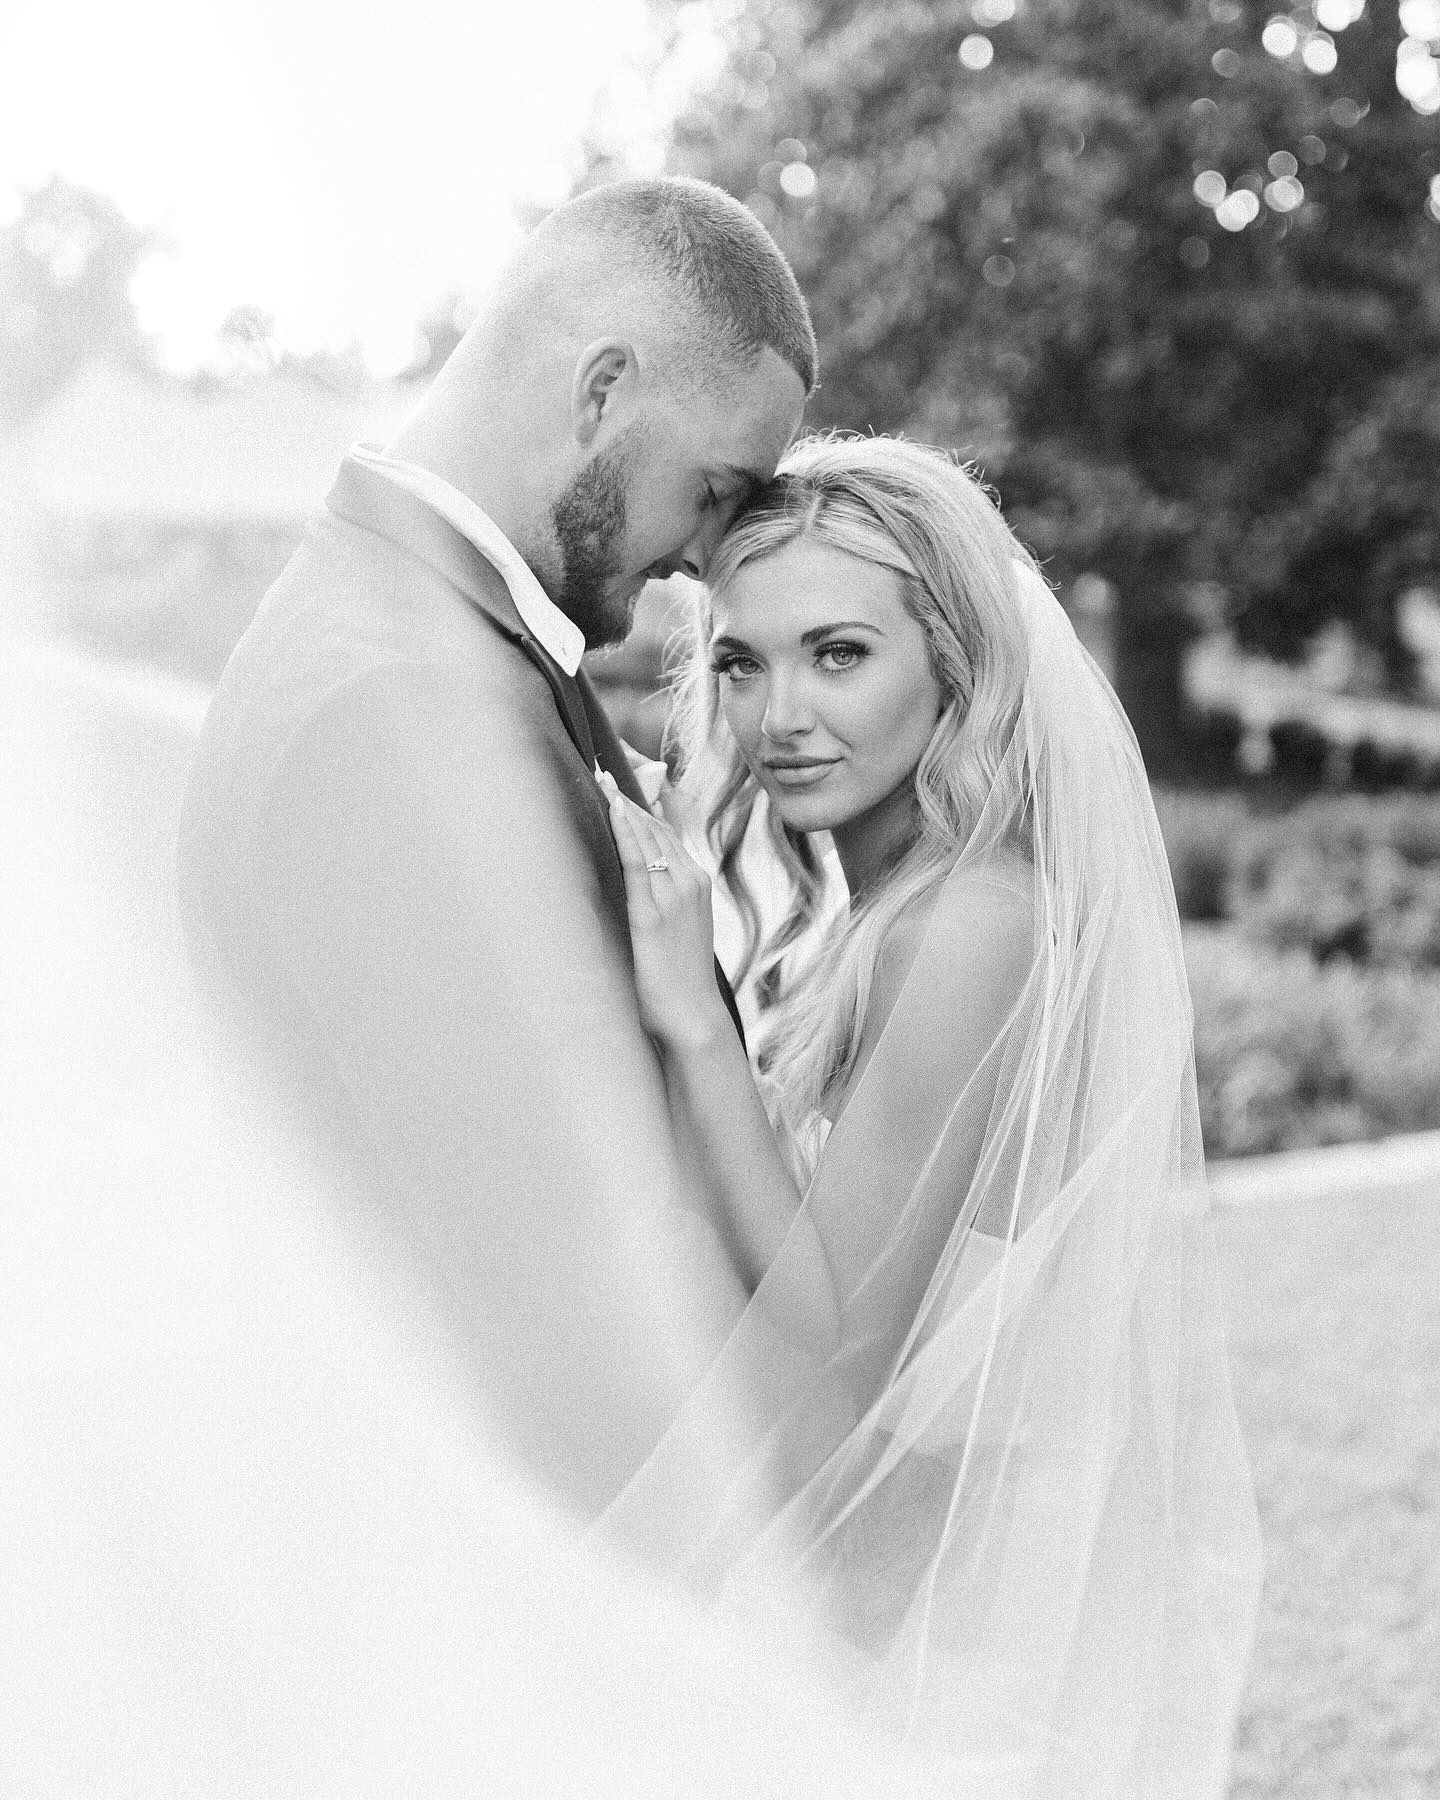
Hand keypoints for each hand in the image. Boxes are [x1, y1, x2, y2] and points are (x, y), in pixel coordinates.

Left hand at [598, 771, 729, 1050]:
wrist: (693, 1017)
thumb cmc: (679, 982)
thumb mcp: (677, 932)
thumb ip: (663, 903)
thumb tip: (641, 887)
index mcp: (697, 884)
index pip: (667, 832)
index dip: (641, 805)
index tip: (617, 782)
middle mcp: (690, 882)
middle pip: (656, 827)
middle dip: (628, 797)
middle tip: (601, 771)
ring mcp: (674, 896)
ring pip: (647, 838)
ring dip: (622, 806)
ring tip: (600, 778)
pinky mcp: (653, 914)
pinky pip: (638, 862)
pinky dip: (625, 832)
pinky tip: (612, 810)